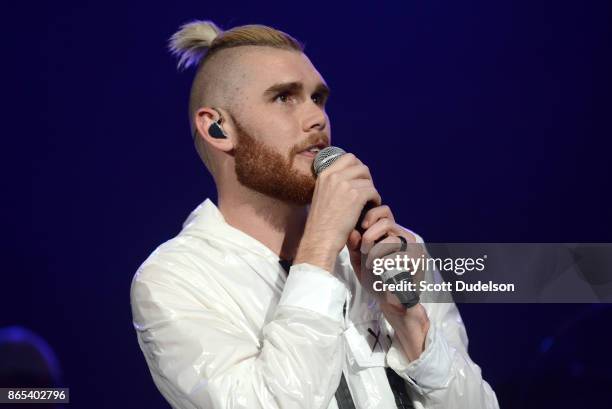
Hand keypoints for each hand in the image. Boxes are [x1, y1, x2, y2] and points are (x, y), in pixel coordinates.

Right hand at [294, 154, 380, 271]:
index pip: (348, 158)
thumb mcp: (321, 195)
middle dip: (367, 178)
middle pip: (361, 166)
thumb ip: (333, 184)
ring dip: (371, 191)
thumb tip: (351, 178)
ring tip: (368, 202)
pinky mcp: (355, 196)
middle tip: (366, 192)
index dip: (357, 167)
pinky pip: (373, 191)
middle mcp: (334, 176)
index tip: (359, 179)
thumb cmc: (321, 223)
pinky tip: (370, 208)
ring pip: (368, 180)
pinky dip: (375, 200)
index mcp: (325, 174)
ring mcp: (345, 185)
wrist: (320, 238)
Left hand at [346, 205, 429, 359]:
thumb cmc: (376, 281)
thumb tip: (352, 232)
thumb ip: (355, 245)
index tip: (360, 228)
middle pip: (386, 220)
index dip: (370, 215)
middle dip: (369, 235)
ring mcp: (413, 247)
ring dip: (375, 250)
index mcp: (392, 233)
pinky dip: (383, 261)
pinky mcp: (417, 260)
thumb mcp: (359, 260)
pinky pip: (397, 253)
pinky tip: (380, 271)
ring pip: (391, 236)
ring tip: (371, 263)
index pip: (384, 211)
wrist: (391, 302)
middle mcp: (404, 236)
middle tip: (364, 250)